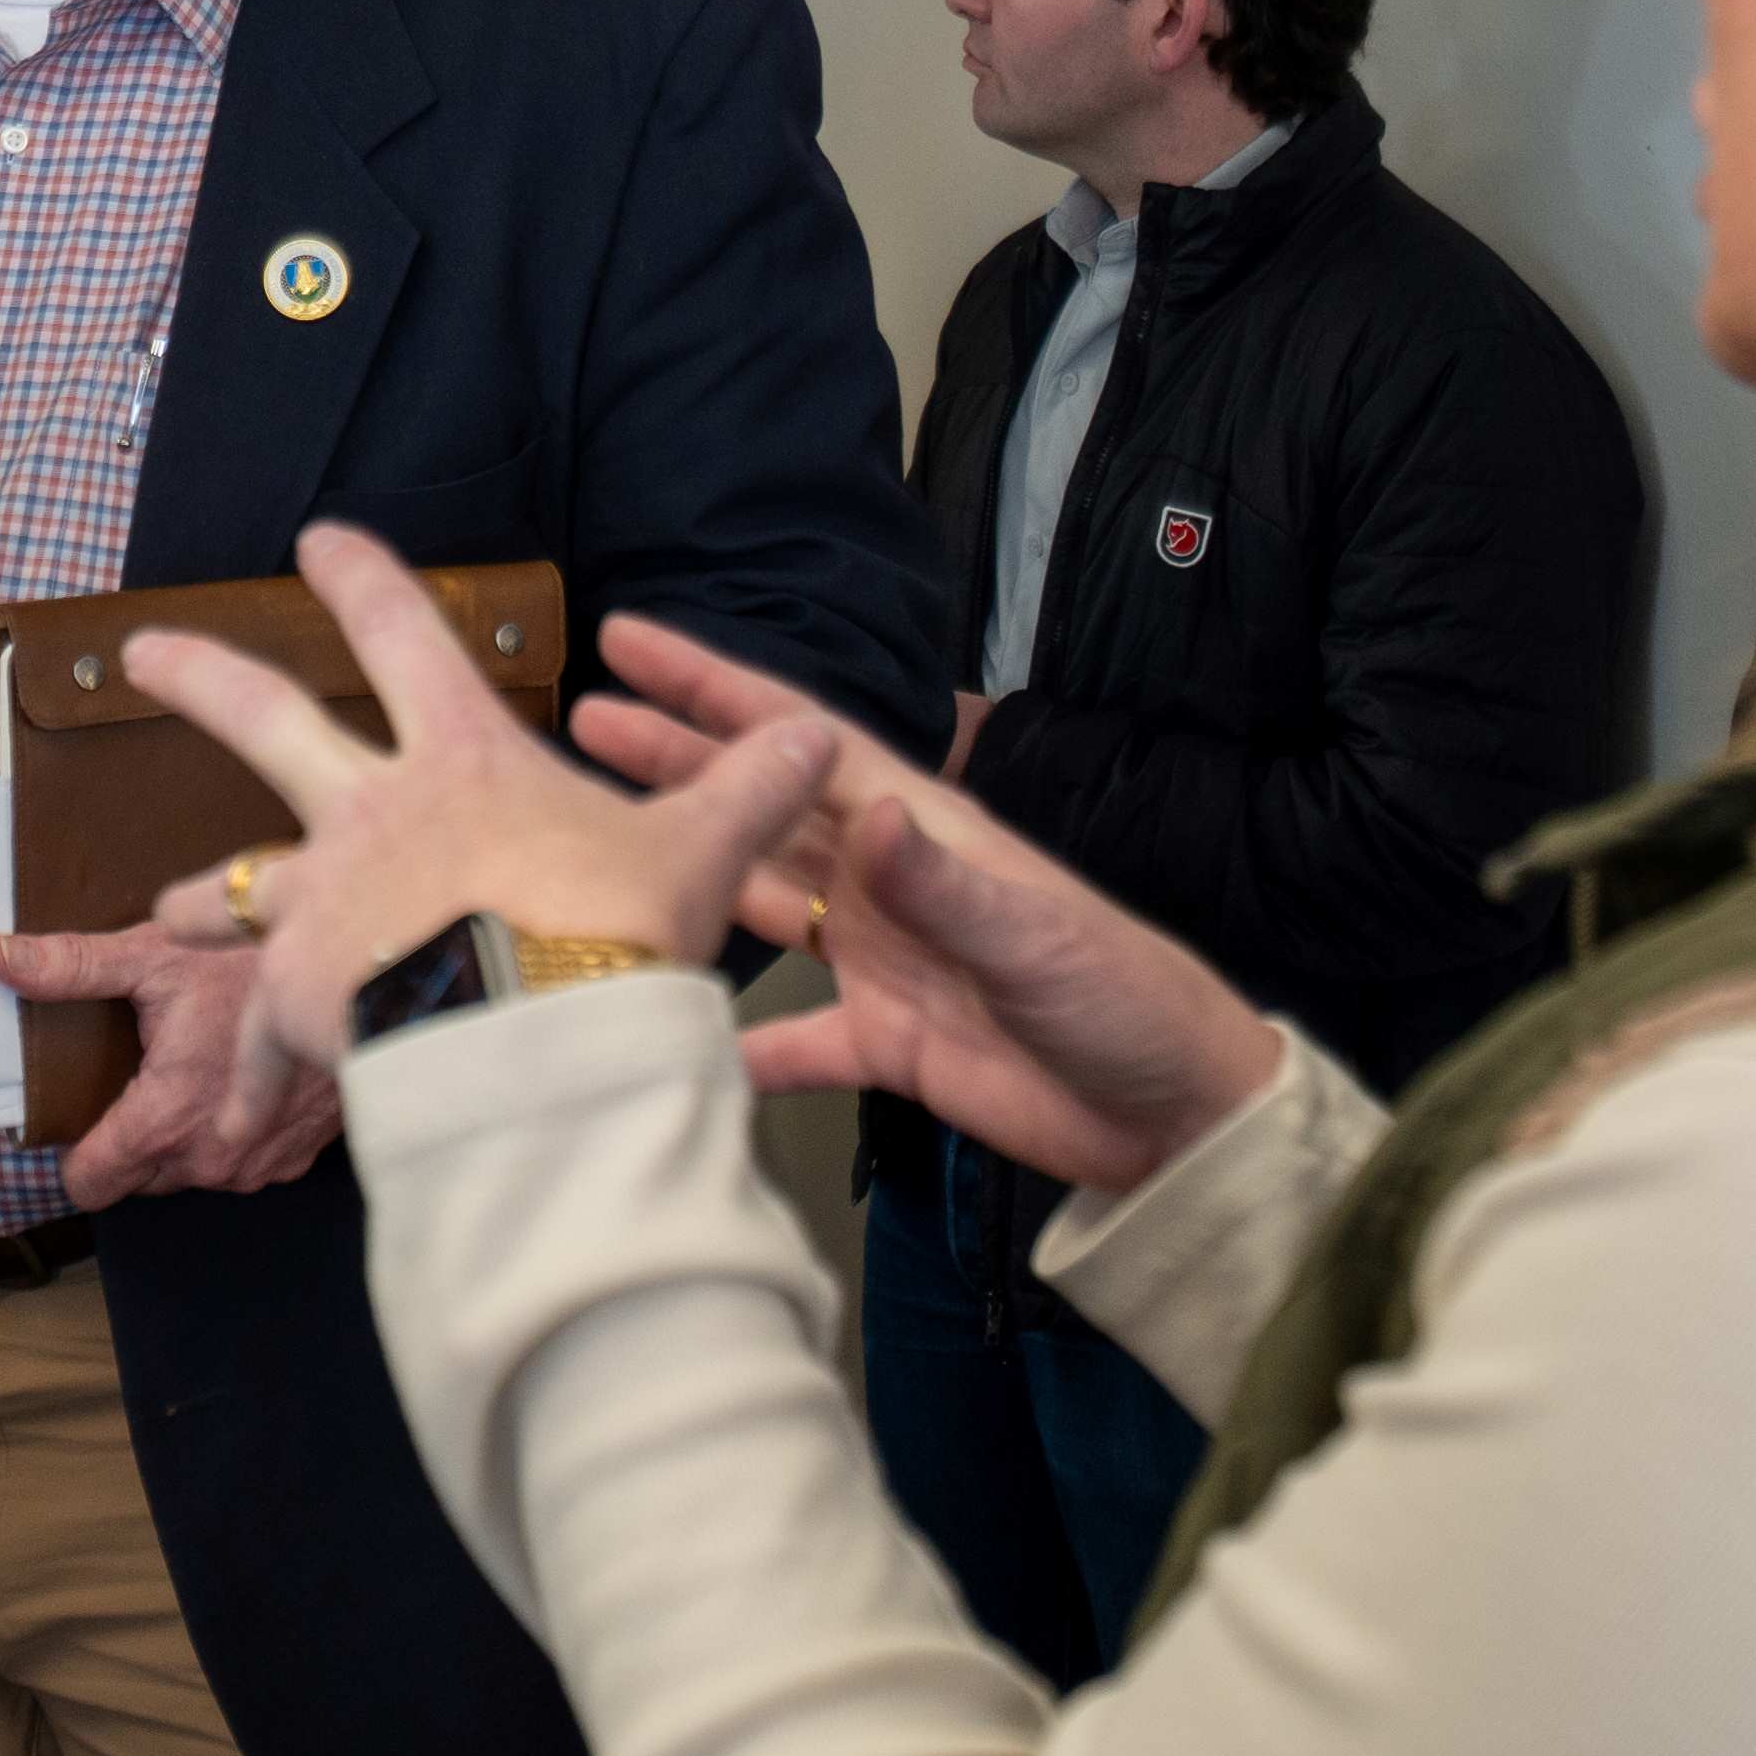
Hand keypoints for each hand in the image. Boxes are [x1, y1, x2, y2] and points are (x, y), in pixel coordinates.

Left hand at [0, 910, 348, 1204]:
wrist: (365, 971)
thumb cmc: (254, 958)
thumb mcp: (153, 954)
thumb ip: (70, 966)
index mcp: (165, 1117)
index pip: (91, 1183)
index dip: (73, 1154)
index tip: (78, 1117)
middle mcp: (210, 1158)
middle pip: (139, 1176)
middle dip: (131, 1137)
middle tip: (144, 1074)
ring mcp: (256, 1165)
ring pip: (190, 1173)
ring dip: (183, 1137)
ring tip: (194, 1072)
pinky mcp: (293, 1159)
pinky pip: (240, 1165)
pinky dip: (230, 1132)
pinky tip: (236, 1083)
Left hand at [103, 526, 838, 1149]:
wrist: (538, 1050)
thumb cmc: (609, 937)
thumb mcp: (693, 858)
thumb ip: (743, 797)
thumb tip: (817, 739)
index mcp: (459, 764)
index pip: (403, 634)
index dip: (361, 578)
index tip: (318, 539)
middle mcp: (368, 816)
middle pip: (263, 721)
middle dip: (197, 677)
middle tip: (139, 651)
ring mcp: (320, 909)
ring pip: (234, 887)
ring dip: (201, 898)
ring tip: (165, 914)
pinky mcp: (294, 1005)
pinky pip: (260, 1047)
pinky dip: (252, 1080)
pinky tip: (235, 1123)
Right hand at [577, 614, 1285, 1198]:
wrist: (1176, 1114)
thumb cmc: (1126, 998)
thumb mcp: (1037, 932)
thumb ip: (945, 881)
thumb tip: (867, 813)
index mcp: (925, 829)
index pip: (803, 742)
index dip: (716, 689)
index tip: (632, 642)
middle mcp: (890, 880)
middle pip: (762, 807)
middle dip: (676, 760)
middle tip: (579, 720)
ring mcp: (884, 958)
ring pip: (761, 899)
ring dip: (689, 869)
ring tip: (599, 845)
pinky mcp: (887, 1043)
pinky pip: (792, 1039)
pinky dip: (735, 1041)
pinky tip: (668, 1040)